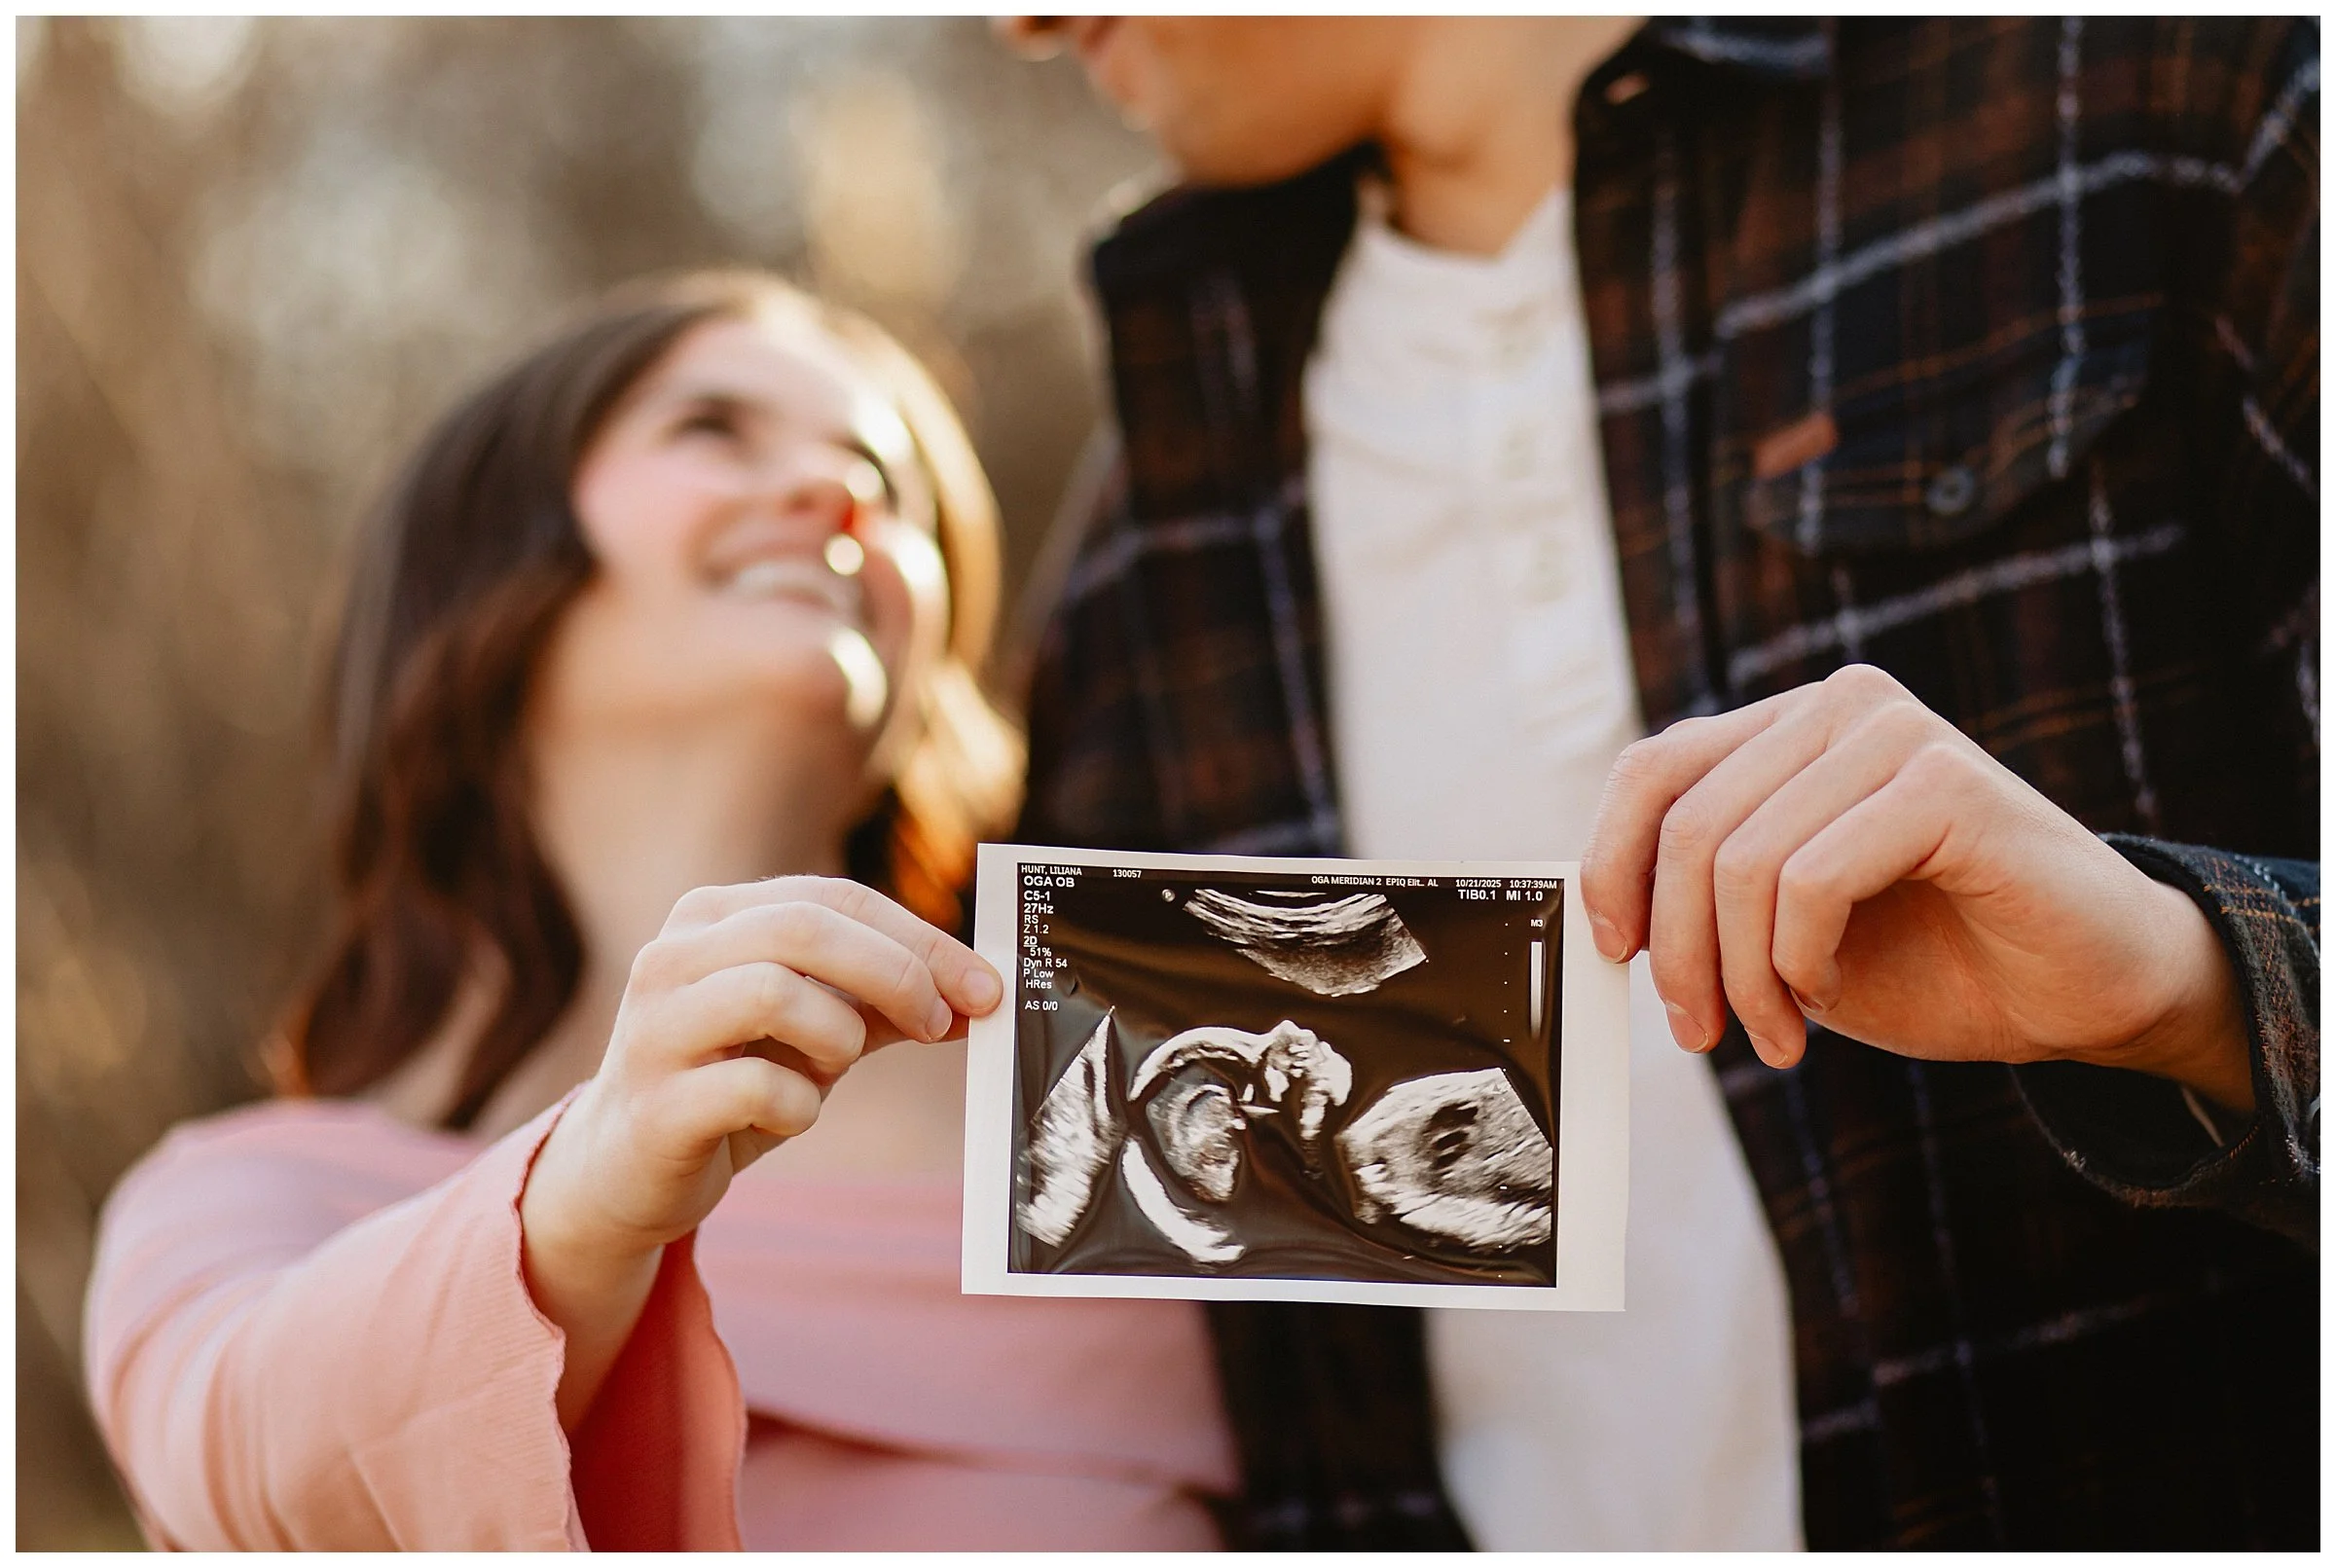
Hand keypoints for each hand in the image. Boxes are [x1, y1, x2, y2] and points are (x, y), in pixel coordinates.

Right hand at [518, 876, 1000, 1424]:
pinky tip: (790, 1117)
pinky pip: (754, 1085)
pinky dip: (798, 1106)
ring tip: (832, 1072)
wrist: (627, 1171)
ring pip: (773, 992)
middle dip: (894, 973)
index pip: (836, 898)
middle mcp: (674, 956)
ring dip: (836, 1038)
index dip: (922, 939)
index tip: (986, 986)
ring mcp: (655, 1027)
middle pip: (804, 929)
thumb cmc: (734, 1083)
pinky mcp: (655, 1102)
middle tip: (937, 1024)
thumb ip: (885, 1007)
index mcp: (715, 917)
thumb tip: (976, 998)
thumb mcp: (814, 1032)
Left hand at [1580, 665, 2249, 1109]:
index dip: (1611, 866)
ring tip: (1775, 1033)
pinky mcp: (1946, 783)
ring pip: (1742, 860)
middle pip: (1688, 826)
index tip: (1614, 953)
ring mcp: (1893, 731)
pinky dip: (1800, 960)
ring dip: (1741, 974)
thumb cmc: (1936, 958)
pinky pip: (1812, 878)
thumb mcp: (1783, 931)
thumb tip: (1604, 916)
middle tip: (1701, 1032)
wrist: (2084, 993)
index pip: (1653, 770)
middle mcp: (1837, 707)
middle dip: (1679, 951)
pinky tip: (1825, 995)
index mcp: (1789, 729)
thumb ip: (1704, 899)